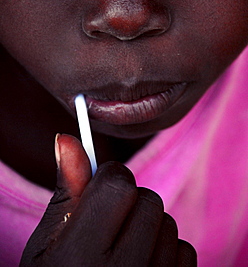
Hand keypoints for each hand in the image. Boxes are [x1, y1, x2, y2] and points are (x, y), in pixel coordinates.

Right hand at [20, 134, 196, 265]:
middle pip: (148, 200)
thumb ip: (64, 191)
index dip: (109, 178)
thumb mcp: (46, 244)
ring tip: (124, 247)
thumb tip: (68, 140)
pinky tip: (144, 264)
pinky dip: (167, 251)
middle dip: (129, 202)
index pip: (118, 187)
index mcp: (79, 258)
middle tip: (109, 223)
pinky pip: (185, 253)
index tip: (101, 187)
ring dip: (149, 226)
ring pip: (168, 223)